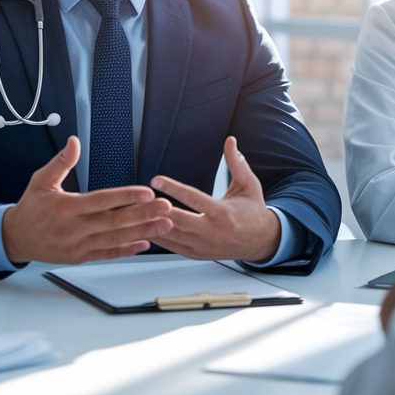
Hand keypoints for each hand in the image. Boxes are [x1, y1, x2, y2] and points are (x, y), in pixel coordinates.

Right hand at [1, 136, 173, 264]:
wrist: (15, 238)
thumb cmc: (30, 208)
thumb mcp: (41, 180)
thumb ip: (61, 162)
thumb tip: (74, 141)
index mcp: (66, 207)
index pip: (102, 200)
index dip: (126, 196)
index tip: (147, 192)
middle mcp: (73, 227)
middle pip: (114, 221)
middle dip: (144, 214)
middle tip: (166, 208)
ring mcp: (78, 245)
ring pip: (115, 238)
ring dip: (143, 232)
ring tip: (165, 226)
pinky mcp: (80, 257)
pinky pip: (107, 253)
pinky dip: (127, 249)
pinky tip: (145, 243)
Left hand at [149, 136, 280, 262]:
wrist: (260, 241)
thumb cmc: (253, 212)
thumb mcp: (249, 185)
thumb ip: (237, 163)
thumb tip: (230, 140)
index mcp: (222, 213)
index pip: (193, 199)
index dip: (173, 188)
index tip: (155, 179)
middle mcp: (211, 232)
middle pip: (177, 221)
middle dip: (156, 210)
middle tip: (137, 198)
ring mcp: (202, 246)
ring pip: (171, 235)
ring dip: (151, 223)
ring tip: (133, 212)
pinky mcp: (196, 254)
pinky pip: (171, 246)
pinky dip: (156, 237)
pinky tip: (143, 227)